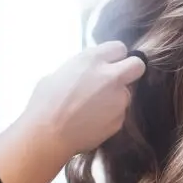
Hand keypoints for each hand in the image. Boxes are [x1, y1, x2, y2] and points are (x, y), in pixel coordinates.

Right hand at [21, 41, 145, 154]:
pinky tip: (92, 122)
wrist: (48, 135)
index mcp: (92, 60)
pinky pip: (119, 114)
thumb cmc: (44, 103)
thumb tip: (88, 72)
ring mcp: (118, 99)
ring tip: (93, 108)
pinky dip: (110, 116)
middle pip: (137, 65)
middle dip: (131, 70)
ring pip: (127, 93)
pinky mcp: (119, 120)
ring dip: (116, 98)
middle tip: (116, 79)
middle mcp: (110, 76)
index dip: (114, 56)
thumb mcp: (59, 73)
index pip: (119, 47)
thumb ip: (81, 69)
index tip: (109, 63)